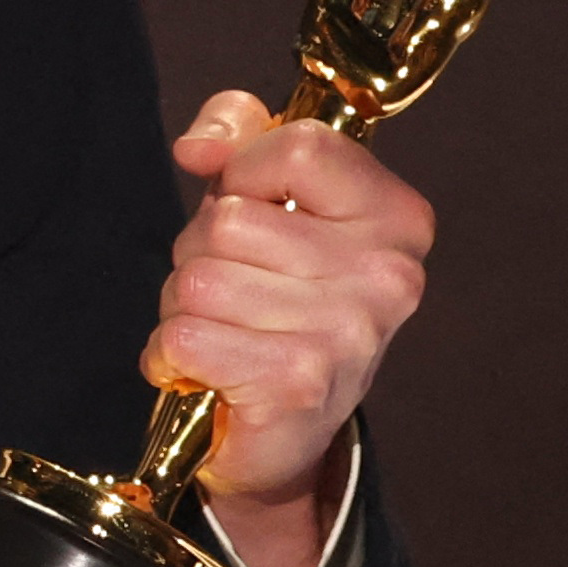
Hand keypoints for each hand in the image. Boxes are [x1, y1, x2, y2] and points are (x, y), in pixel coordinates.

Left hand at [143, 90, 434, 566]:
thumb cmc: (272, 300)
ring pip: (199, 280)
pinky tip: (206, 370)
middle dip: (202, 254)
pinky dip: (170, 354)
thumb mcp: (267, 197)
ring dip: (184, 308)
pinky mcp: (297, 383)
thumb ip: (240, 132)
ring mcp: (348, 332)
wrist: (281, 434)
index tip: (252, 207)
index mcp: (396, 216)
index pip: (301, 145)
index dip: (246, 171)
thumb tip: (198, 148)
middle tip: (237, 294)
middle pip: (231, 220)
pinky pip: (183, 335)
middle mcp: (388, 274)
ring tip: (225, 332)